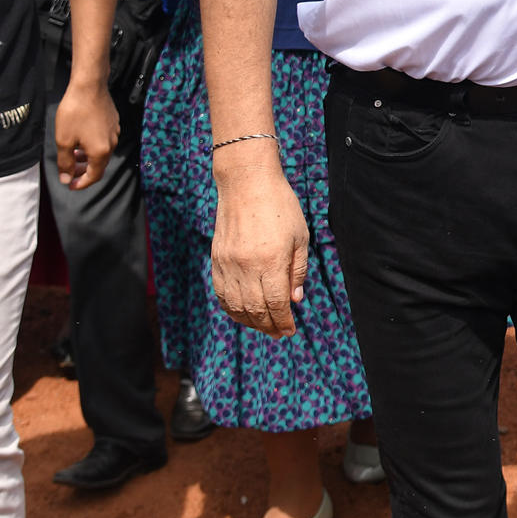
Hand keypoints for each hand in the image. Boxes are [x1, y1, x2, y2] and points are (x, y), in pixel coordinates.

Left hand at [54, 77, 118, 188]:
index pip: (94, 176)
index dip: (81, 183)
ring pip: (101, 152)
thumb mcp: (64, 141)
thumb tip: (66, 178)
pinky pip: (104, 141)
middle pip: (99, 165)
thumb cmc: (75, 113)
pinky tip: (81, 139)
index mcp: (100, 152)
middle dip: (84, 171)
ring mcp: (114, 133)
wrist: (89, 87)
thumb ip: (65, 163)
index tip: (70, 184)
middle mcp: (111, 144)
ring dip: (88, 158)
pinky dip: (93, 146)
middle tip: (70, 172)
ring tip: (73, 155)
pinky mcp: (113, 123)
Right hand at [211, 160, 308, 337]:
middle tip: (279, 333)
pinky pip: (221, 294)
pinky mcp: (216, 260)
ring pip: (236, 305)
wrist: (247, 184)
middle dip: (268, 326)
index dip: (283, 321)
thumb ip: (297, 271)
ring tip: (263, 327)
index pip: (276, 303)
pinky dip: (231, 309)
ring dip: (249, 322)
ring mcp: (228, 264)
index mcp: (271, 261)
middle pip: (255, 309)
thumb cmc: (280, 206)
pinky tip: (242, 313)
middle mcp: (247, 266)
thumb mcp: (300, 236)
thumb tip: (295, 300)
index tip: (290, 331)